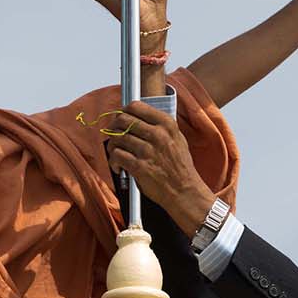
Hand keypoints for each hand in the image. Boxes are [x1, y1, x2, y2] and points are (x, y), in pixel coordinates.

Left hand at [107, 101, 215, 233]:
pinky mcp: (139, 166)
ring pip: (116, 138)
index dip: (123, 111)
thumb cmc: (180, 167)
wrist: (185, 191)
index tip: (120, 118)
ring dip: (112, 146)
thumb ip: (160, 126)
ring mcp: (147, 150)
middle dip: (113, 127)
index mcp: (166, 124)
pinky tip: (119, 167)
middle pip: (122, 120)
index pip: (135, 106)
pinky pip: (116, 156)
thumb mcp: (178, 139)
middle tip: (113, 135)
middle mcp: (157, 134)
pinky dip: (113, 161)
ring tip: (116, 153)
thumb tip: (137, 117)